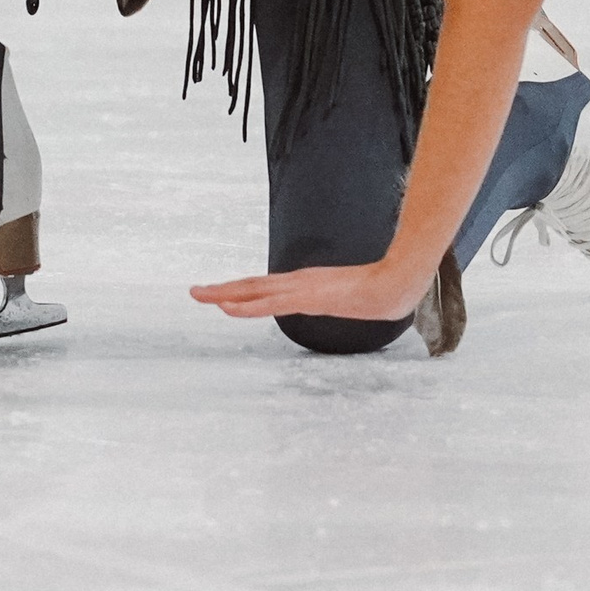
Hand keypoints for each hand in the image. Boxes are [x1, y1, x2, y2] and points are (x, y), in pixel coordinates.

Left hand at [190, 261, 429, 323]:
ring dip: (225, 295)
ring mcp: (301, 288)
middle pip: (251, 286)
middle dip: (221, 290)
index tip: (219, 294)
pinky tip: (227, 308)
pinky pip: (270, 303)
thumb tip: (344, 303)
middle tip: (194, 291)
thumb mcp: (352, 299)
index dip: (240, 291)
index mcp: (305, 284)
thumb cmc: (379, 292)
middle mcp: (297, 283)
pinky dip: (246, 306)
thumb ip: (343, 300)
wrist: (395, 285)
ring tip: (200, 295)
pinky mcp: (307, 296)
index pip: (264, 287)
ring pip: (254, 291)